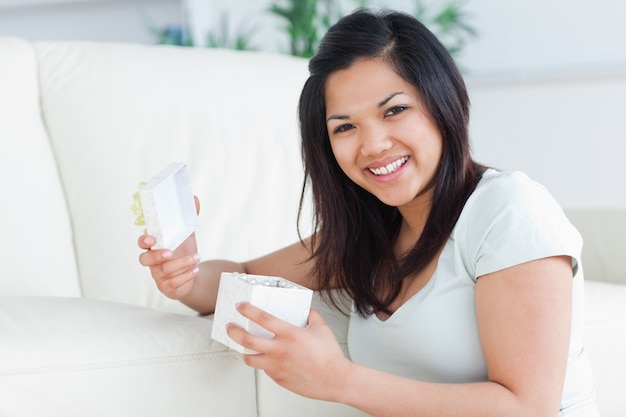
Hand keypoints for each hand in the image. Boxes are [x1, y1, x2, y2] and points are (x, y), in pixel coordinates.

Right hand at [138, 196, 200, 299]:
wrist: (192, 273)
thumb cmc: (184, 252)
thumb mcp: (187, 235)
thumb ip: (189, 218)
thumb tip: (195, 199)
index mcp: (155, 246)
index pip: (142, 243)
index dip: (143, 241)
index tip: (151, 238)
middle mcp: (153, 261)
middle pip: (145, 259)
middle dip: (156, 255)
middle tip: (170, 252)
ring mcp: (158, 275)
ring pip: (163, 270)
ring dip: (181, 263)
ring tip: (196, 257)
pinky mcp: (167, 287)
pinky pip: (172, 283)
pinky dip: (185, 276)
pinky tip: (195, 270)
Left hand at [227, 303, 351, 401]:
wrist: (336, 379)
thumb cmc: (330, 356)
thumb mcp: (321, 328)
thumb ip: (311, 316)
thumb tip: (306, 311)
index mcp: (290, 335)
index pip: (262, 319)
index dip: (248, 310)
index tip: (240, 306)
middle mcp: (280, 350)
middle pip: (247, 340)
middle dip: (234, 331)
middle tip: (230, 327)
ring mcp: (277, 366)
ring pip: (250, 358)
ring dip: (244, 351)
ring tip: (244, 347)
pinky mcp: (279, 379)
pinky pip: (265, 370)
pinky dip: (264, 363)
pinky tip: (268, 359)